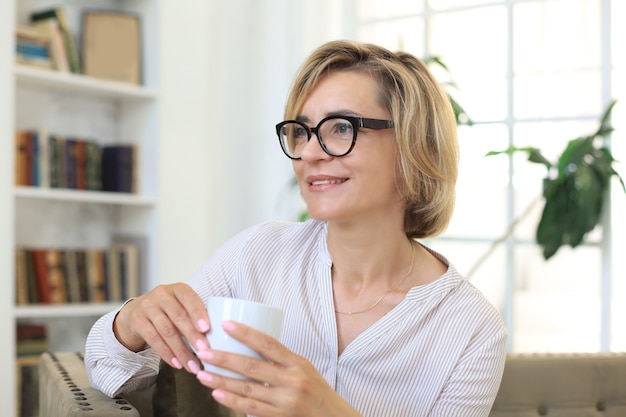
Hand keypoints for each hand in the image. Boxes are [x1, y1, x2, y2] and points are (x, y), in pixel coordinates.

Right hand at [113, 283, 209, 373]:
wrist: (136, 311)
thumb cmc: (169, 310)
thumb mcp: (182, 306)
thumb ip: (196, 316)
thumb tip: (218, 335)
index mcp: (178, 289)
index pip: (189, 298)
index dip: (198, 313)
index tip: (207, 329)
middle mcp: (161, 294)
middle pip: (178, 316)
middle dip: (192, 335)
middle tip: (204, 351)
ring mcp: (147, 306)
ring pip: (166, 330)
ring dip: (181, 351)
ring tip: (193, 365)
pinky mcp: (137, 320)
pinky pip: (153, 339)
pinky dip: (167, 353)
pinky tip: (177, 364)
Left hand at [194, 321, 361, 416]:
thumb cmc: (318, 393)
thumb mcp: (306, 370)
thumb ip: (282, 361)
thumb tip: (252, 348)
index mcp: (298, 363)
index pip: (268, 343)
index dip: (245, 333)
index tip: (226, 325)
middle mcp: (292, 380)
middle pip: (252, 366)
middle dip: (225, 358)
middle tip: (205, 352)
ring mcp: (286, 400)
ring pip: (247, 388)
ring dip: (222, 380)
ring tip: (203, 373)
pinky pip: (252, 408)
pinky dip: (233, 400)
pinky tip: (218, 393)